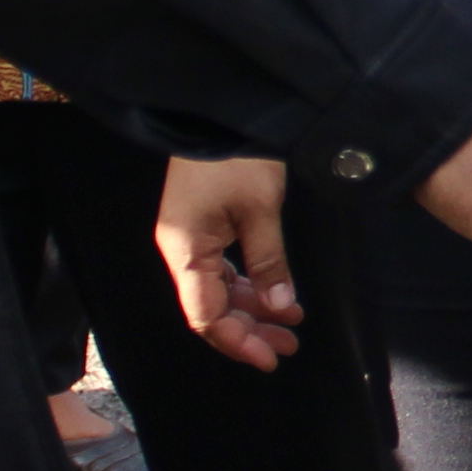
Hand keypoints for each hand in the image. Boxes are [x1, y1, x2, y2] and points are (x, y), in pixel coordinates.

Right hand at [155, 154, 299, 369]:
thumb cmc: (237, 157)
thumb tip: (280, 306)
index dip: (237, 342)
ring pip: (218, 290)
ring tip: (291, 321)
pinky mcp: (201, 226)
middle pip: (211, 307)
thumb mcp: (260, 210)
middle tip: (289, 345)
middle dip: (250, 330)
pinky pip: (221, 269)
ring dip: (253, 308)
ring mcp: (189, 239)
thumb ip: (269, 262)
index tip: (271, 358)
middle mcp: (180, 250)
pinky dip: (249, 284)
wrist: (219, 112)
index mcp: (185, 250)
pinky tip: (277, 293)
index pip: (206, 315)